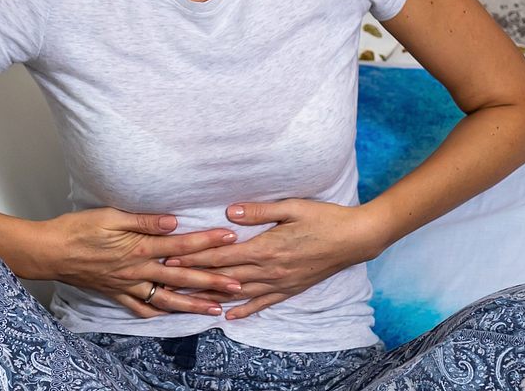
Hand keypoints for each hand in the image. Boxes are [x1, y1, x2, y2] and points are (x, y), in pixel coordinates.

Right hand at [24, 207, 241, 317]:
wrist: (51, 251)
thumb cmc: (79, 229)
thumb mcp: (111, 216)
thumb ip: (145, 220)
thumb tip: (174, 221)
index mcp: (140, 248)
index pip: (182, 245)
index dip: (207, 241)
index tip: (230, 239)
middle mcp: (138, 271)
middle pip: (182, 277)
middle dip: (212, 280)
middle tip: (238, 284)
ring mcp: (129, 285)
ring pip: (167, 298)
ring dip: (193, 304)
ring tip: (216, 308)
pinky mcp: (117, 293)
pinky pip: (142, 308)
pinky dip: (160, 314)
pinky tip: (174, 317)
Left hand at [164, 199, 386, 319]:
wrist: (355, 239)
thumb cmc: (323, 218)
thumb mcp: (291, 207)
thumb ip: (258, 212)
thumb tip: (228, 213)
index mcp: (266, 247)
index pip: (222, 255)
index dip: (195, 257)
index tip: (172, 259)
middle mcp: (269, 270)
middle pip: (224, 276)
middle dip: (194, 278)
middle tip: (169, 282)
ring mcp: (280, 282)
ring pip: (239, 293)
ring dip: (212, 297)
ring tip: (188, 301)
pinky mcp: (290, 289)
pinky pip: (263, 303)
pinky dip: (244, 310)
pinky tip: (229, 316)